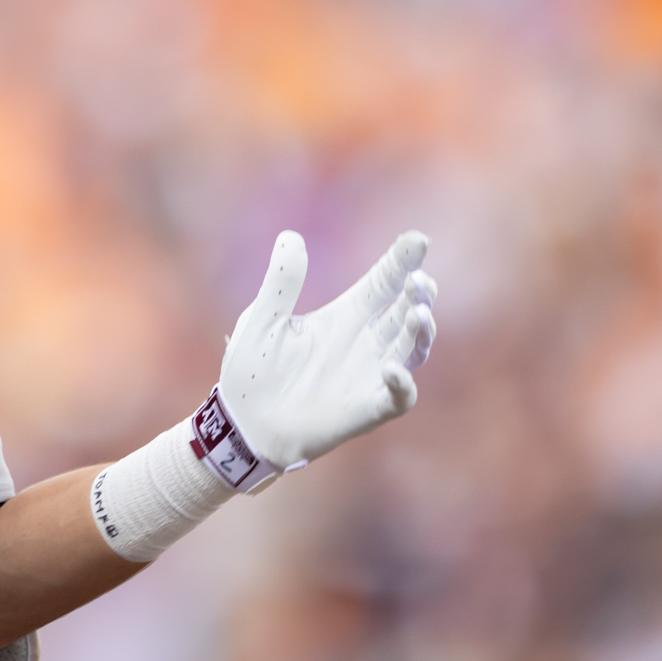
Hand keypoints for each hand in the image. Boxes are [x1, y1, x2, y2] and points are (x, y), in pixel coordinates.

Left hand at [220, 230, 436, 470]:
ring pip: (412, 349)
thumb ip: (281, 281)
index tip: (418, 239)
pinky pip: (399, 397)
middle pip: (405, 312)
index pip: (382, 283)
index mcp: (343, 317)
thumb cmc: (252, 371)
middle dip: (418, 294)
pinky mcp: (367, 409)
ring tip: (418, 313)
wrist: (241, 424)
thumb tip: (291, 236)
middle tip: (420, 280)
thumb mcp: (263, 319)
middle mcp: (364, 343)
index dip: (401, 261)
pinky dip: (403, 383)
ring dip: (420, 332)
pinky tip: (392, 368)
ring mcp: (370, 376)